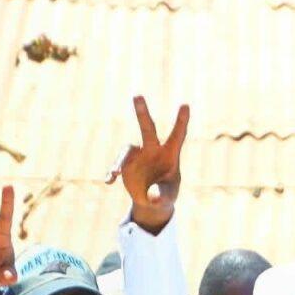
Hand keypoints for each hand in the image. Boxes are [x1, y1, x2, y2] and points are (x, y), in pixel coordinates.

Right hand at [106, 96, 189, 232]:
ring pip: (127, 150)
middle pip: (148, 129)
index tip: (186, 105)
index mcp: (170, 154)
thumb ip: (163, 196)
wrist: (152, 198)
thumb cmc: (166, 193)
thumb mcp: (168, 196)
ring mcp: (137, 154)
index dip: (181, 121)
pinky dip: (112, 172)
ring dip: (120, 160)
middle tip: (137, 95)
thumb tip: (153, 198)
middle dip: (142, 113)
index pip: (177, 135)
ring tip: (115, 173)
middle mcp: (153, 149)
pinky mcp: (125, 164)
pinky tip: (109, 180)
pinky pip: (117, 166)